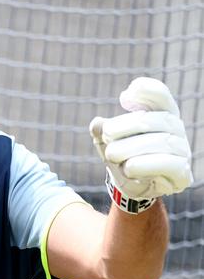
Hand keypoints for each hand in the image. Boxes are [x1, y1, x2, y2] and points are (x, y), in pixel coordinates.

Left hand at [89, 78, 192, 209]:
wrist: (134, 187)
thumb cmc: (125, 156)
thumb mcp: (110, 142)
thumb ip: (103, 132)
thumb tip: (96, 124)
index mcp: (162, 114)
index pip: (161, 96)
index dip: (147, 91)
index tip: (125, 96)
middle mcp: (176, 130)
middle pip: (158, 120)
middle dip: (129, 125)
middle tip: (107, 134)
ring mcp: (182, 151)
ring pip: (163, 142)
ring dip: (133, 147)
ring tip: (111, 154)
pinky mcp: (181, 173)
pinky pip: (168, 164)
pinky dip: (146, 165)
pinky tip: (128, 168)